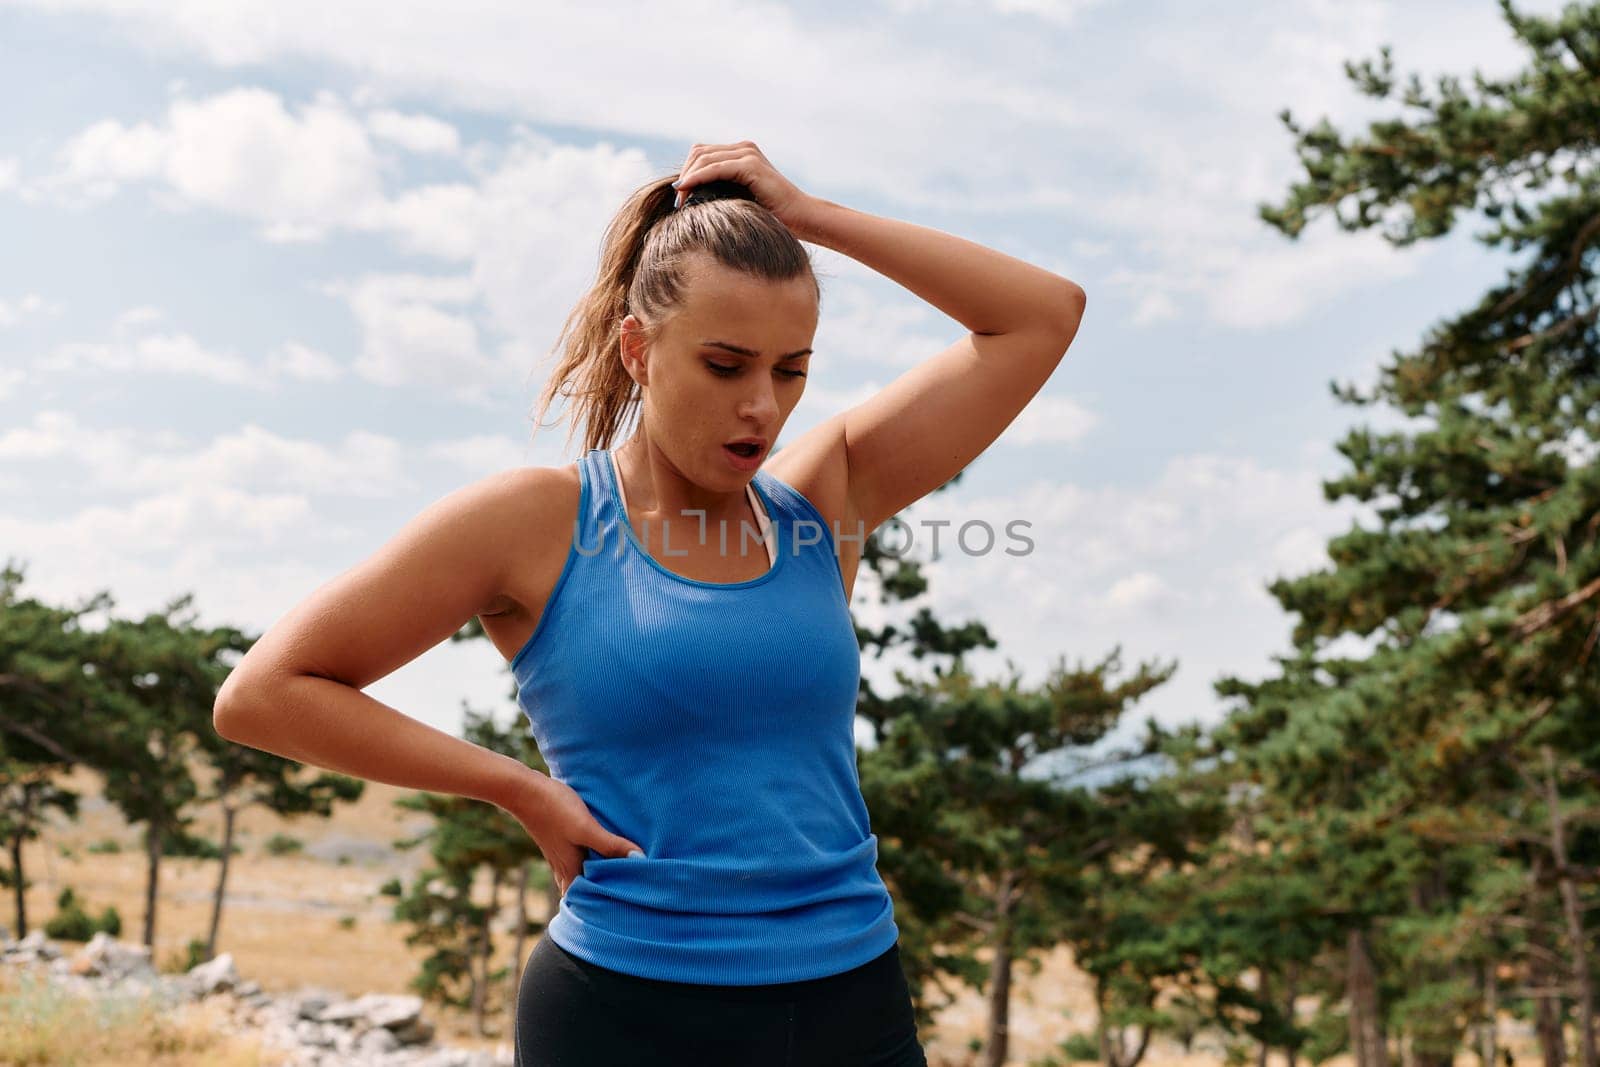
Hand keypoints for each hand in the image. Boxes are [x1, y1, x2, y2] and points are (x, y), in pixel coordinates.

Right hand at [507, 772, 644, 898]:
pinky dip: (587, 861)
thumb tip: (641, 860)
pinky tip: (597, 851)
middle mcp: (563, 866)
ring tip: (615, 876)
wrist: (523, 790)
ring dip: (593, 876)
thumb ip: (610, 845)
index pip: (584, 898)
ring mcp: (558, 853)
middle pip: (581, 888)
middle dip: (599, 893)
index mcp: (570, 869)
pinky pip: (575, 858)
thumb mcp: (586, 828)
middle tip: (625, 894)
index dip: (600, 905)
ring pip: (577, 873)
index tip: (623, 905)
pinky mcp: (558, 838)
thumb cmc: (554, 810)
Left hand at [674, 140, 818, 236]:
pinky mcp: (751, 164)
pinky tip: (687, 191)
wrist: (801, 218)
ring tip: (681, 202)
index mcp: (741, 154)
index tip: (680, 199)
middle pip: (699, 153)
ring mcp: (748, 154)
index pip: (703, 154)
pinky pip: (715, 168)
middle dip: (685, 175)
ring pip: (703, 158)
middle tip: (677, 202)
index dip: (688, 173)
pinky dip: (698, 178)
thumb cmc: (773, 216)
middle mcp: (744, 148)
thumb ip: (721, 192)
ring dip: (688, 178)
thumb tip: (689, 199)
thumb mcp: (740, 200)